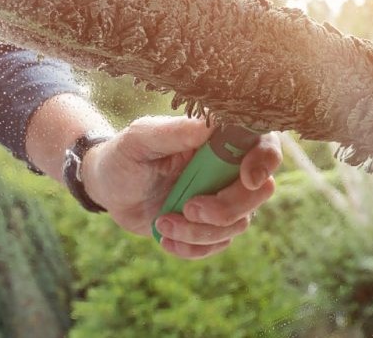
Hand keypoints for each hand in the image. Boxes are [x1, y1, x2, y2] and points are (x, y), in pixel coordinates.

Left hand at [81, 115, 280, 259]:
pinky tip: (164, 237)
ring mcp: (221, 199)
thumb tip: (209, 125)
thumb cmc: (125, 154)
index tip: (247, 178)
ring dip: (199, 231)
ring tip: (162, 221)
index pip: (263, 145)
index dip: (265, 162)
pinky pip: (218, 245)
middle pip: (260, 192)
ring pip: (238, 224)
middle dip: (227, 208)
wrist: (108, 187)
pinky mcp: (209, 226)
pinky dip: (192, 248)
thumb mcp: (140, 139)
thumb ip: (173, 131)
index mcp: (218, 140)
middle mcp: (227, 169)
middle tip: (189, 207)